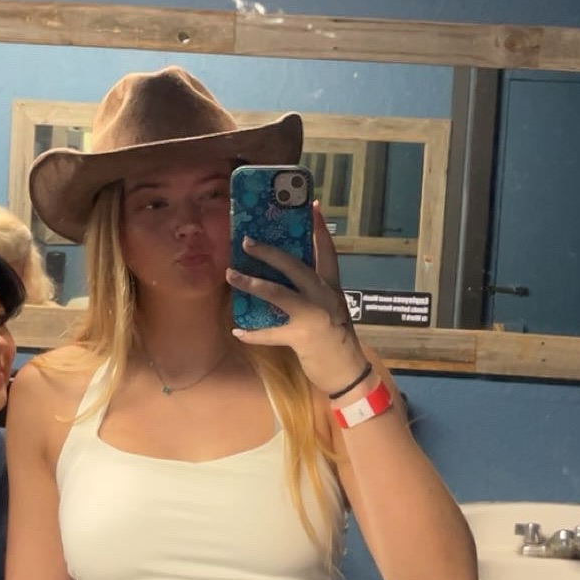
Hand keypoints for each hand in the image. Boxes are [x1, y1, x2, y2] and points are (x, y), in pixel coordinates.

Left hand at [228, 203, 368, 395]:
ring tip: (231, 275)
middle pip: (295, 266)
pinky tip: (238, 331)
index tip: (311, 206)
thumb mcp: (332, 309)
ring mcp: (313, 316)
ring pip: (278, 293)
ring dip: (252, 283)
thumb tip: (287, 278)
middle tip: (247, 242)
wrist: (349, 372)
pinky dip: (253, 333)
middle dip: (269, 253)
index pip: (327, 252)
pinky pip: (271, 333)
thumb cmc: (338, 340)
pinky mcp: (302, 337)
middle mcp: (324, 296)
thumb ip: (315, 292)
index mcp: (332, 287)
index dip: (319, 229)